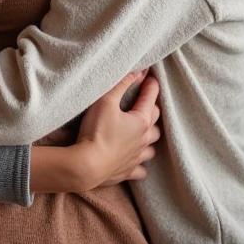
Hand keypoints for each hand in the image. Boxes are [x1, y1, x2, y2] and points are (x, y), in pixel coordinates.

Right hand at [29, 71, 159, 193]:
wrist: (88, 165)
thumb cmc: (97, 130)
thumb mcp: (106, 101)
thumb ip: (122, 84)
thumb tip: (138, 72)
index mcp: (141, 121)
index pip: (151, 98)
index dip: (151, 85)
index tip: (150, 77)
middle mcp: (143, 140)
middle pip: (155, 122)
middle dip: (152, 109)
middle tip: (145, 100)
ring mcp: (136, 157)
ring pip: (152, 146)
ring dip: (149, 137)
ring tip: (143, 130)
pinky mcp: (128, 171)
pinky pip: (141, 168)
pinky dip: (141, 162)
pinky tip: (136, 159)